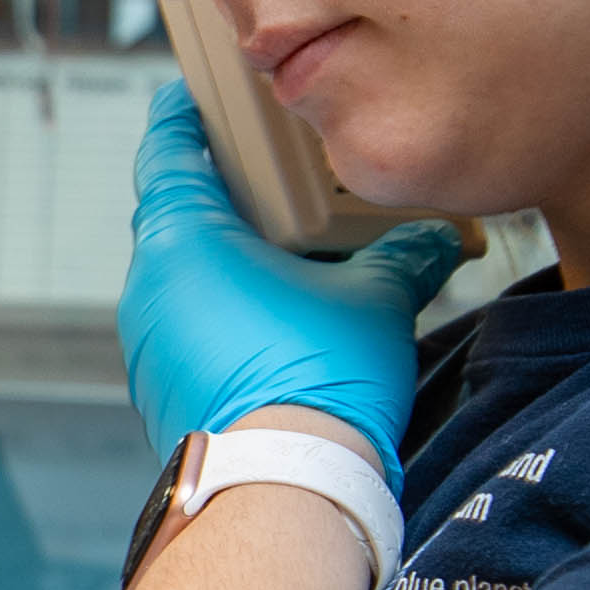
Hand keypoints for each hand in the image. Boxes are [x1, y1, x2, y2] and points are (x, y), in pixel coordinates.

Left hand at [120, 87, 458, 452]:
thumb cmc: (318, 383)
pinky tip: (269, 320)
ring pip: (180, 276)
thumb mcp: (375, 300)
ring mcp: (148, 343)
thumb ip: (407, 256)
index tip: (195, 98)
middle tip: (260, 173)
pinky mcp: (161, 389)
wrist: (280, 490)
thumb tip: (442, 239)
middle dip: (217, 192)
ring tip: (277, 250)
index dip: (181, 118)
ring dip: (220, 259)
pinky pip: (185, 328)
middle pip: (174, 213)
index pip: (166, 150)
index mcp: (184, 239)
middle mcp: (150, 285)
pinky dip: (218, 311)